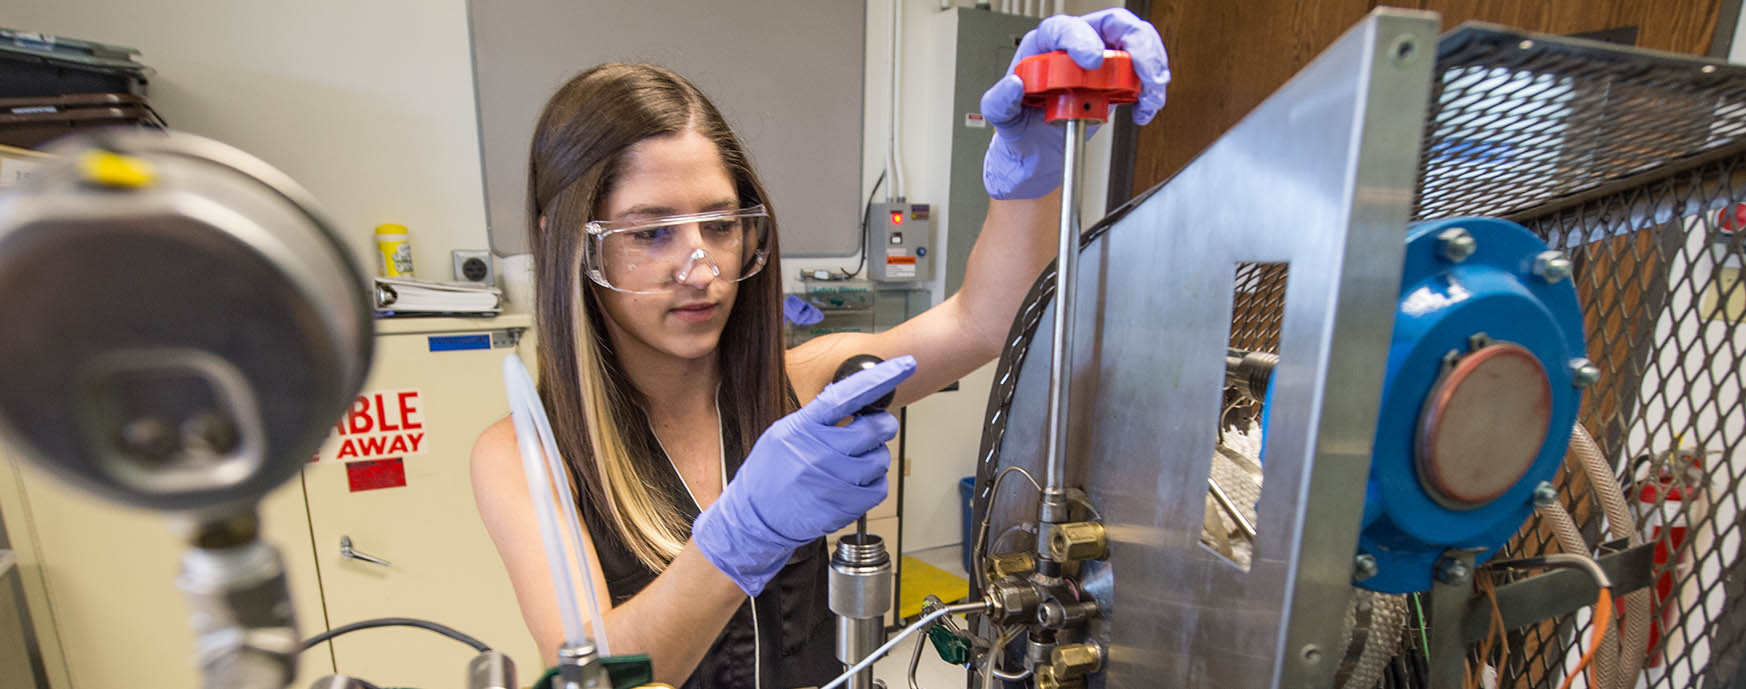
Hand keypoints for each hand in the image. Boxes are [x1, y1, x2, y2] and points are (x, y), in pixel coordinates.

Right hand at [692, 355, 916, 594]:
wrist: (755, 517)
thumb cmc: (768, 473)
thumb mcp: (783, 433)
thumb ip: (816, 417)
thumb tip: (847, 397)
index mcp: (805, 426)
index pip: (849, 394)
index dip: (881, 377)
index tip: (905, 365)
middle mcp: (821, 451)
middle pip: (875, 428)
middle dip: (881, 426)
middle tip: (872, 429)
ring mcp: (834, 479)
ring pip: (881, 458)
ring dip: (875, 457)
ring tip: (853, 462)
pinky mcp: (844, 506)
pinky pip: (879, 487)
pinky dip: (873, 483)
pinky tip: (854, 483)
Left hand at [981, 8, 1170, 199]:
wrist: (1035, 151)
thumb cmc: (1018, 126)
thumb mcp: (999, 116)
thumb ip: (1000, 100)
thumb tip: (1013, 85)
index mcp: (1042, 47)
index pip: (1064, 28)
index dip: (1081, 39)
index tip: (1093, 60)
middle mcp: (1073, 47)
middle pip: (1113, 24)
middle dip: (1136, 45)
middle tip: (1144, 73)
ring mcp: (1098, 61)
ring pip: (1135, 43)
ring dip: (1151, 67)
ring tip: (1151, 97)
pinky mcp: (1114, 81)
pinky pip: (1141, 73)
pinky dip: (1150, 90)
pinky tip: (1144, 110)